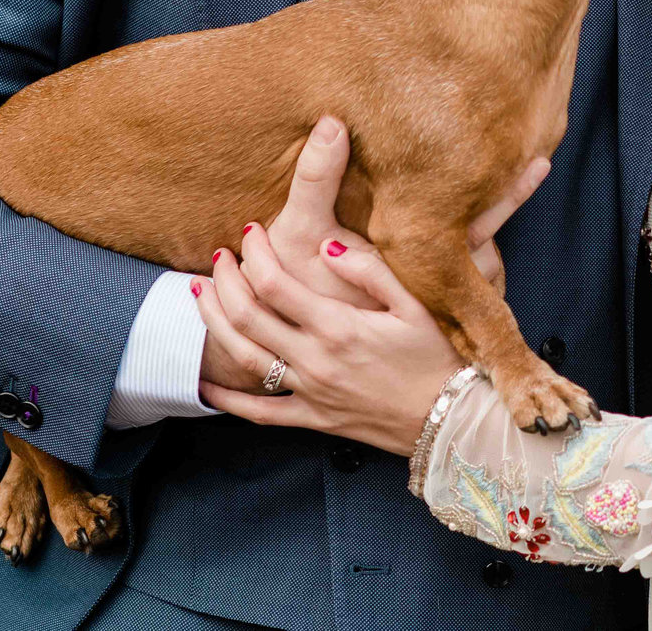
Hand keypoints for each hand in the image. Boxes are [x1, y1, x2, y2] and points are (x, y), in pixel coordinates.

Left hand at [191, 117, 547, 454]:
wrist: (451, 420)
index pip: (275, 283)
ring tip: (200, 294)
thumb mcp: (415, 303)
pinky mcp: (312, 419)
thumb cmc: (439, 356)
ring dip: (214, 323)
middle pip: (248, 316)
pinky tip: (205, 384)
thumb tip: (327, 244)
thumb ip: (370, 269)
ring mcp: (309, 392)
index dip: (255, 253)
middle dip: (226, 279)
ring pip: (244, 357)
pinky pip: (259, 412)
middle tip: (219, 255)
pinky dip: (227, 399)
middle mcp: (315, 359)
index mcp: (338, 326)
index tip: (250, 230)